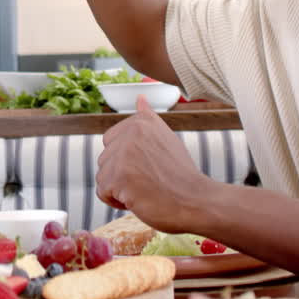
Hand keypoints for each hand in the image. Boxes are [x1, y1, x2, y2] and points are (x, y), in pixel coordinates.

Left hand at [96, 97, 208, 231]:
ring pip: (102, 176)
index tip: (147, 165)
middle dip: (120, 174)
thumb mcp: (166, 138)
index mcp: (141, 121)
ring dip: (119, 189)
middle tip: (149, 179)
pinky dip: (116, 201)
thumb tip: (140, 97)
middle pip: (104, 159)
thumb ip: (148, 119)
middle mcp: (132, 132)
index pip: (110, 141)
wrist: (196, 201)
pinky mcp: (120, 177)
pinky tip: (137, 199)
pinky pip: (102, 192)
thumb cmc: (180, 175)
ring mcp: (124, 154)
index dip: (124, 159)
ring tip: (145, 189)